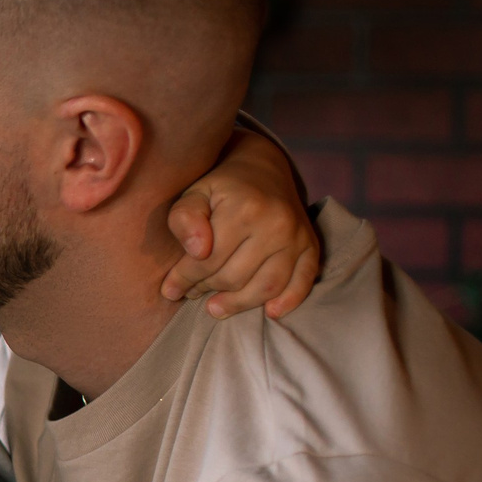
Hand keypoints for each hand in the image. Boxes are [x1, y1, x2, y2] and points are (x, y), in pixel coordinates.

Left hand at [161, 125, 320, 320]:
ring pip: (266, 286)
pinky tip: (270, 312)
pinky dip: (288, 301)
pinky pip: (303, 281)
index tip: (170, 290)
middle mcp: (276, 224)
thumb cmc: (221, 187)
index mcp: (244, 209)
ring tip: (215, 308)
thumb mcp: (193, 194)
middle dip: (207, 289)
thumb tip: (197, 251)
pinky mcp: (311, 246)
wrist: (264, 169)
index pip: (208, 260)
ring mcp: (297, 237)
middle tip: (192, 293)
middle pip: (235, 277)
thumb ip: (184, 219)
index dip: (184, 279)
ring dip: (238, 304)